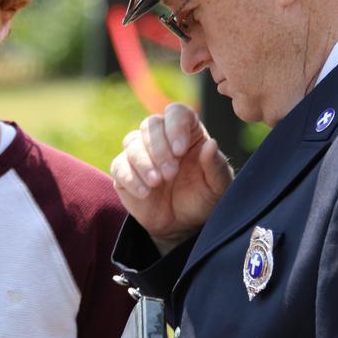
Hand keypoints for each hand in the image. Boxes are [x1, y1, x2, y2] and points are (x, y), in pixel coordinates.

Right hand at [110, 103, 233, 253]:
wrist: (182, 224)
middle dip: (159, 148)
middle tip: (171, 173)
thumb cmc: (202, 198)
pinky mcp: (124, 170)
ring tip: (157, 183)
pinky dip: (131, 178)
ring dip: (144, 163)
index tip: (180, 150)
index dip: (175, 126)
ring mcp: (140, 152)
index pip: (176, 113)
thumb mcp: (217, 186)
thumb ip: (216, 166)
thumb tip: (211, 145)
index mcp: (187, 132)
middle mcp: (161, 137)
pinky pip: (119, 166)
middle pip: (151, 124)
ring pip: (131, 142)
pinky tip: (145, 193)